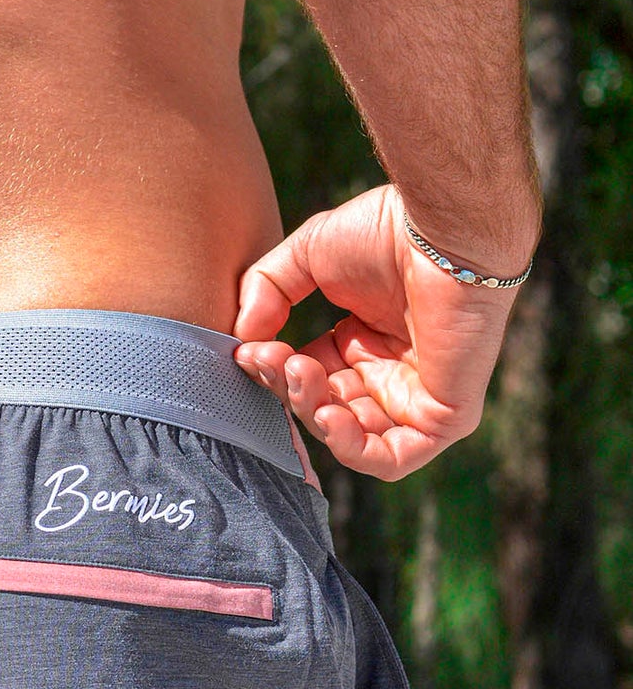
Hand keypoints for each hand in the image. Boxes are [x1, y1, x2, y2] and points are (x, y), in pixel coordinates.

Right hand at [233, 185, 533, 479]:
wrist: (442, 229)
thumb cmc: (387, 231)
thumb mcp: (307, 254)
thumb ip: (266, 292)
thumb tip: (242, 341)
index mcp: (364, 341)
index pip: (310, 380)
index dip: (275, 373)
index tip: (249, 352)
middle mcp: (390, 372)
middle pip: (324, 410)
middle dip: (292, 390)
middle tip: (277, 359)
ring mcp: (418, 397)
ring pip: (353, 439)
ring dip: (315, 415)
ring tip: (303, 375)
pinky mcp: (446, 416)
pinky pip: (393, 459)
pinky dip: (353, 449)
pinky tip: (329, 415)